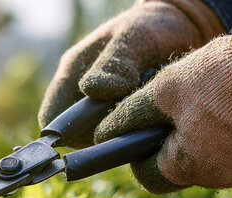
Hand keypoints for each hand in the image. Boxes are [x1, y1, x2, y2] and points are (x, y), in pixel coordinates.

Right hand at [38, 0, 223, 147]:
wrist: (179, 27)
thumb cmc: (154, 27)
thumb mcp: (136, 38)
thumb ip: (116, 63)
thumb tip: (97, 93)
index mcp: (72, 74)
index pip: (52, 120)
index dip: (68, 135)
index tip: (102, 135)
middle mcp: (80, 93)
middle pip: (75, 134)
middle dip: (102, 136)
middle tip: (135, 123)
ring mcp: (98, 105)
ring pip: (97, 137)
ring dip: (120, 134)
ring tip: (148, 117)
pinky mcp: (117, 114)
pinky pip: (117, 135)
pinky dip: (133, 133)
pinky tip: (152, 121)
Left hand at [94, 34, 231, 193]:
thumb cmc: (217, 78)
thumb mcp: (161, 92)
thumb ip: (128, 117)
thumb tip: (103, 134)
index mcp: (188, 168)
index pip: (147, 178)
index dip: (134, 156)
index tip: (135, 132)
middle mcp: (216, 179)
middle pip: (172, 172)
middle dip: (161, 146)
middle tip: (163, 116)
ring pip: (197, 163)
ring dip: (185, 142)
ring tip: (190, 110)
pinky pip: (220, 156)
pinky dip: (209, 140)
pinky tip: (211, 113)